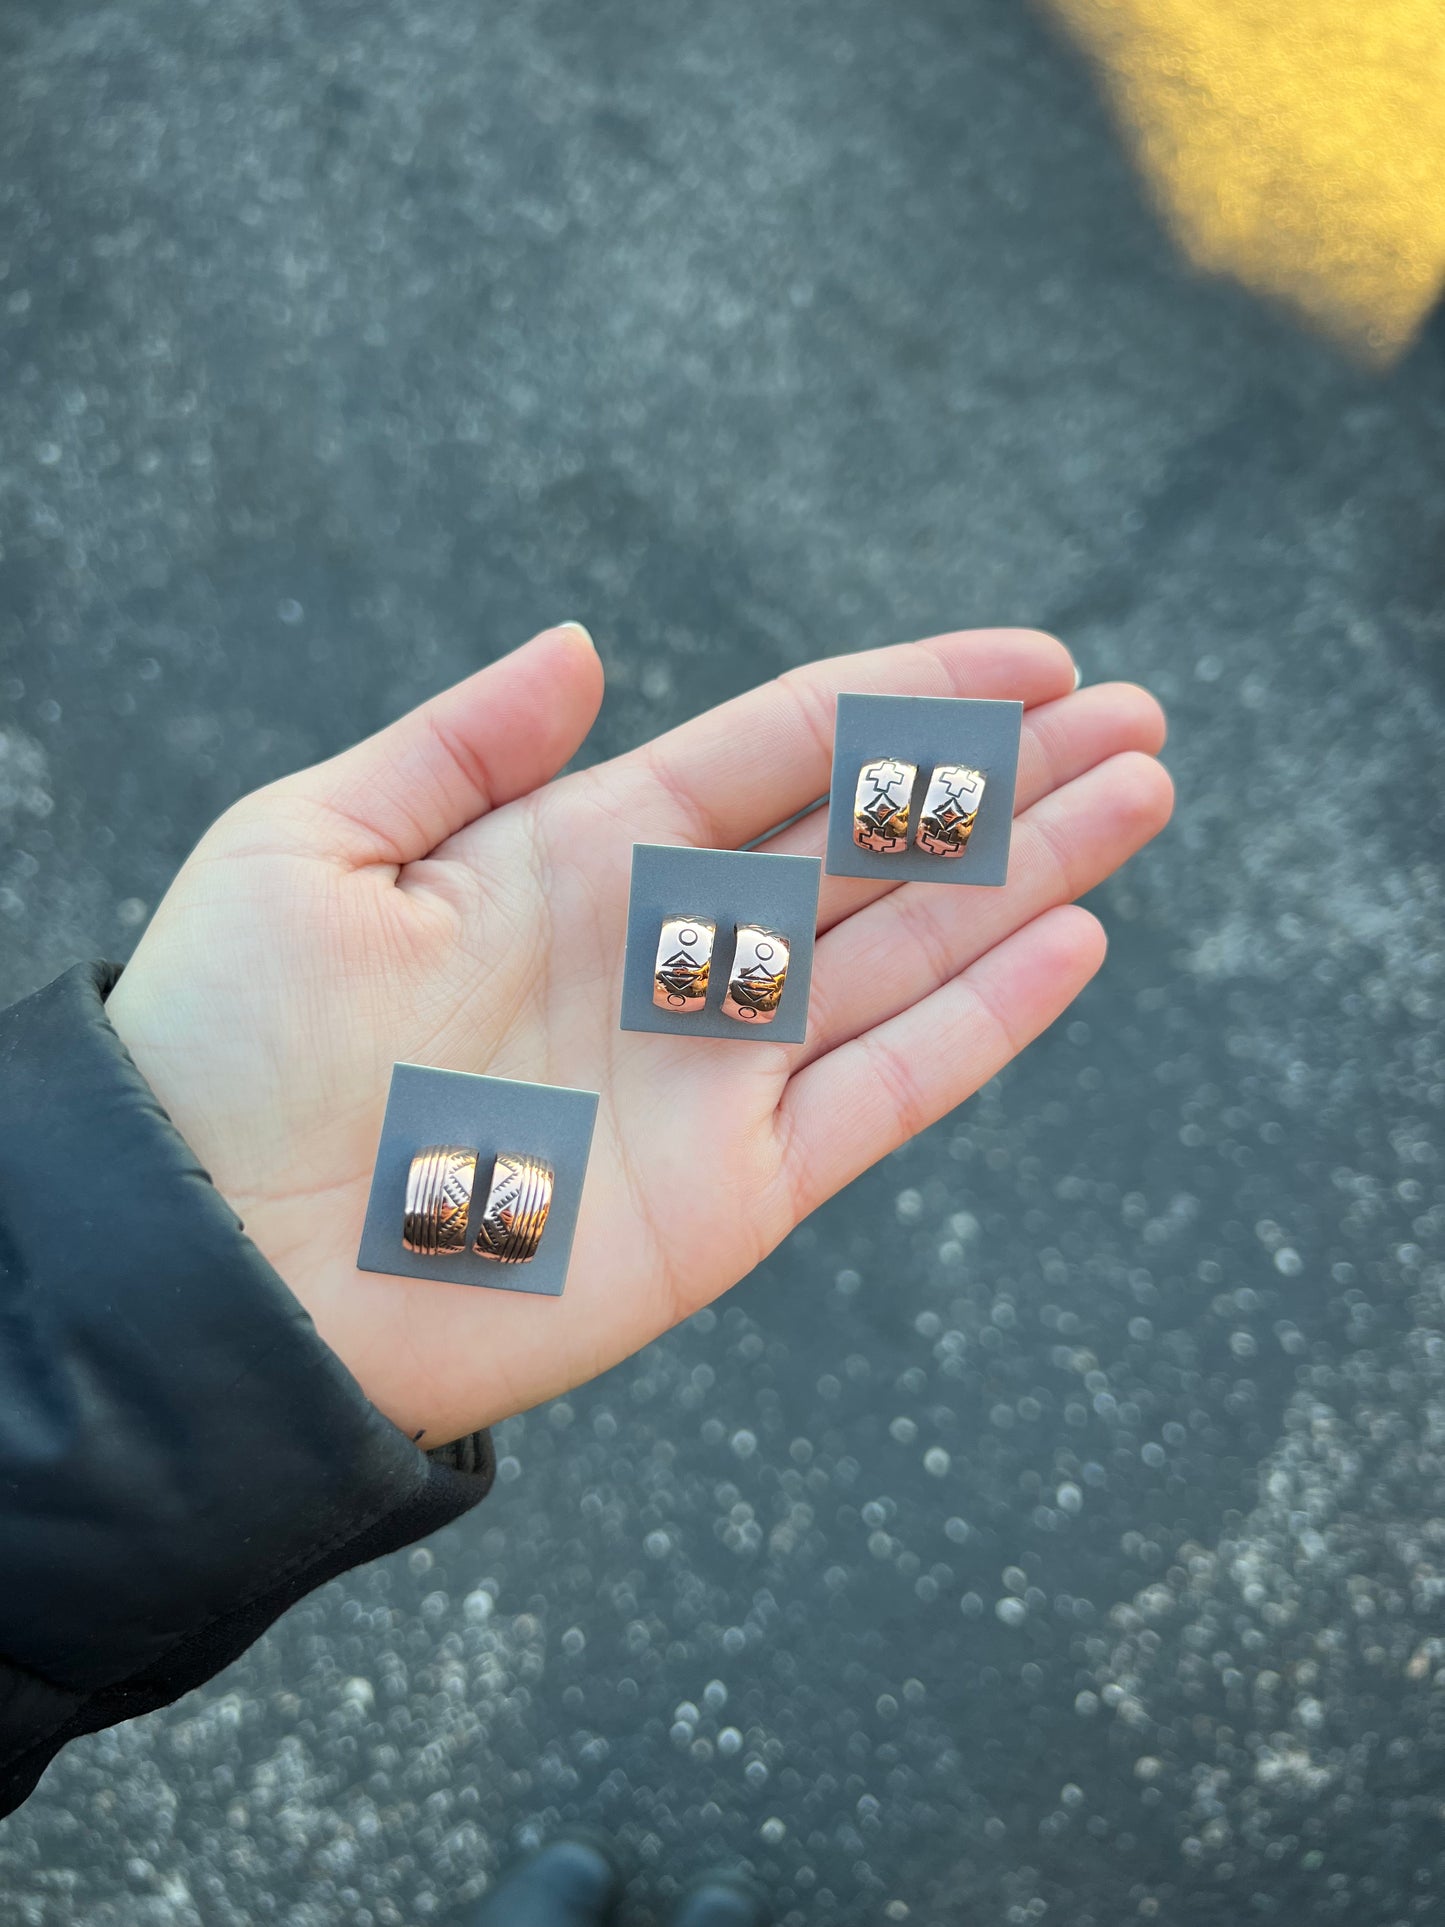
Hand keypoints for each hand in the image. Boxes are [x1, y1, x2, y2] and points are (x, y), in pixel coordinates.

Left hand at [106, 624, 1171, 1443]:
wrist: (215, 1268)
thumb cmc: (228, 1046)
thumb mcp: (311, 845)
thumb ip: (457, 743)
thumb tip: (584, 644)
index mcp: (582, 854)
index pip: (782, 750)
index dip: (909, 698)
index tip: (1032, 657)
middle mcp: (672, 952)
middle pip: (876, 841)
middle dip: (1006, 777)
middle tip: (1134, 712)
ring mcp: (716, 1070)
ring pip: (911, 949)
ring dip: (1031, 875)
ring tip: (1143, 795)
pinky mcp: (739, 1189)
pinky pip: (891, 1091)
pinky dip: (986, 1023)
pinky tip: (1073, 942)